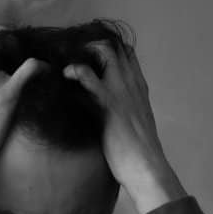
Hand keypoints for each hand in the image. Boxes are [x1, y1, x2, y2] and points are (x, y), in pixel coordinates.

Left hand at [63, 41, 185, 213]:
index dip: (105, 48)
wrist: (147, 169)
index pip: (126, 54)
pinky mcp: (109, 105)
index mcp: (139, 88)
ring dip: (83, 50)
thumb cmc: (139, 152)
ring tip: (65, 58)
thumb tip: (102, 106)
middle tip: (71, 53)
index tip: (85, 54)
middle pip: (115, 46)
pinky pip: (90, 78)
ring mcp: (122, 92)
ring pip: (105, 52)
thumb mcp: (133, 123)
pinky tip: (66, 74)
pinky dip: (76, 71)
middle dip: (91, 44)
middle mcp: (132, 84)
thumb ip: (122, 109)